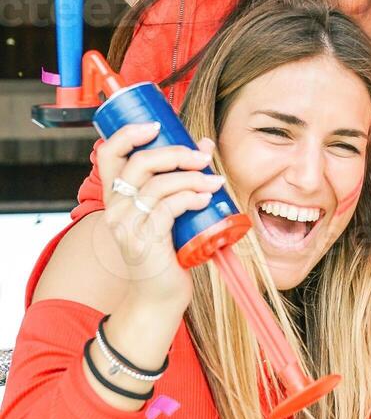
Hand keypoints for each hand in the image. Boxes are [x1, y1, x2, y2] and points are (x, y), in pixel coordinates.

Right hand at [95, 123, 224, 312]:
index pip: (109, 154)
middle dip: (175, 153)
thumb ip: (181, 179)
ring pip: (156, 185)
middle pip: (138, 163)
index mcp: (117, 196)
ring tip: (214, 181)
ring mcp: (127, 225)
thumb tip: (205, 145)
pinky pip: (167, 208)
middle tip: (203, 157)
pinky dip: (190, 197)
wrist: (159, 294)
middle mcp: (115, 208)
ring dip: (191, 177)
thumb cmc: (168, 249)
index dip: (129, 133)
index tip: (157, 124)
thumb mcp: (170, 210)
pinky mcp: (144, 241)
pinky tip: (206, 197)